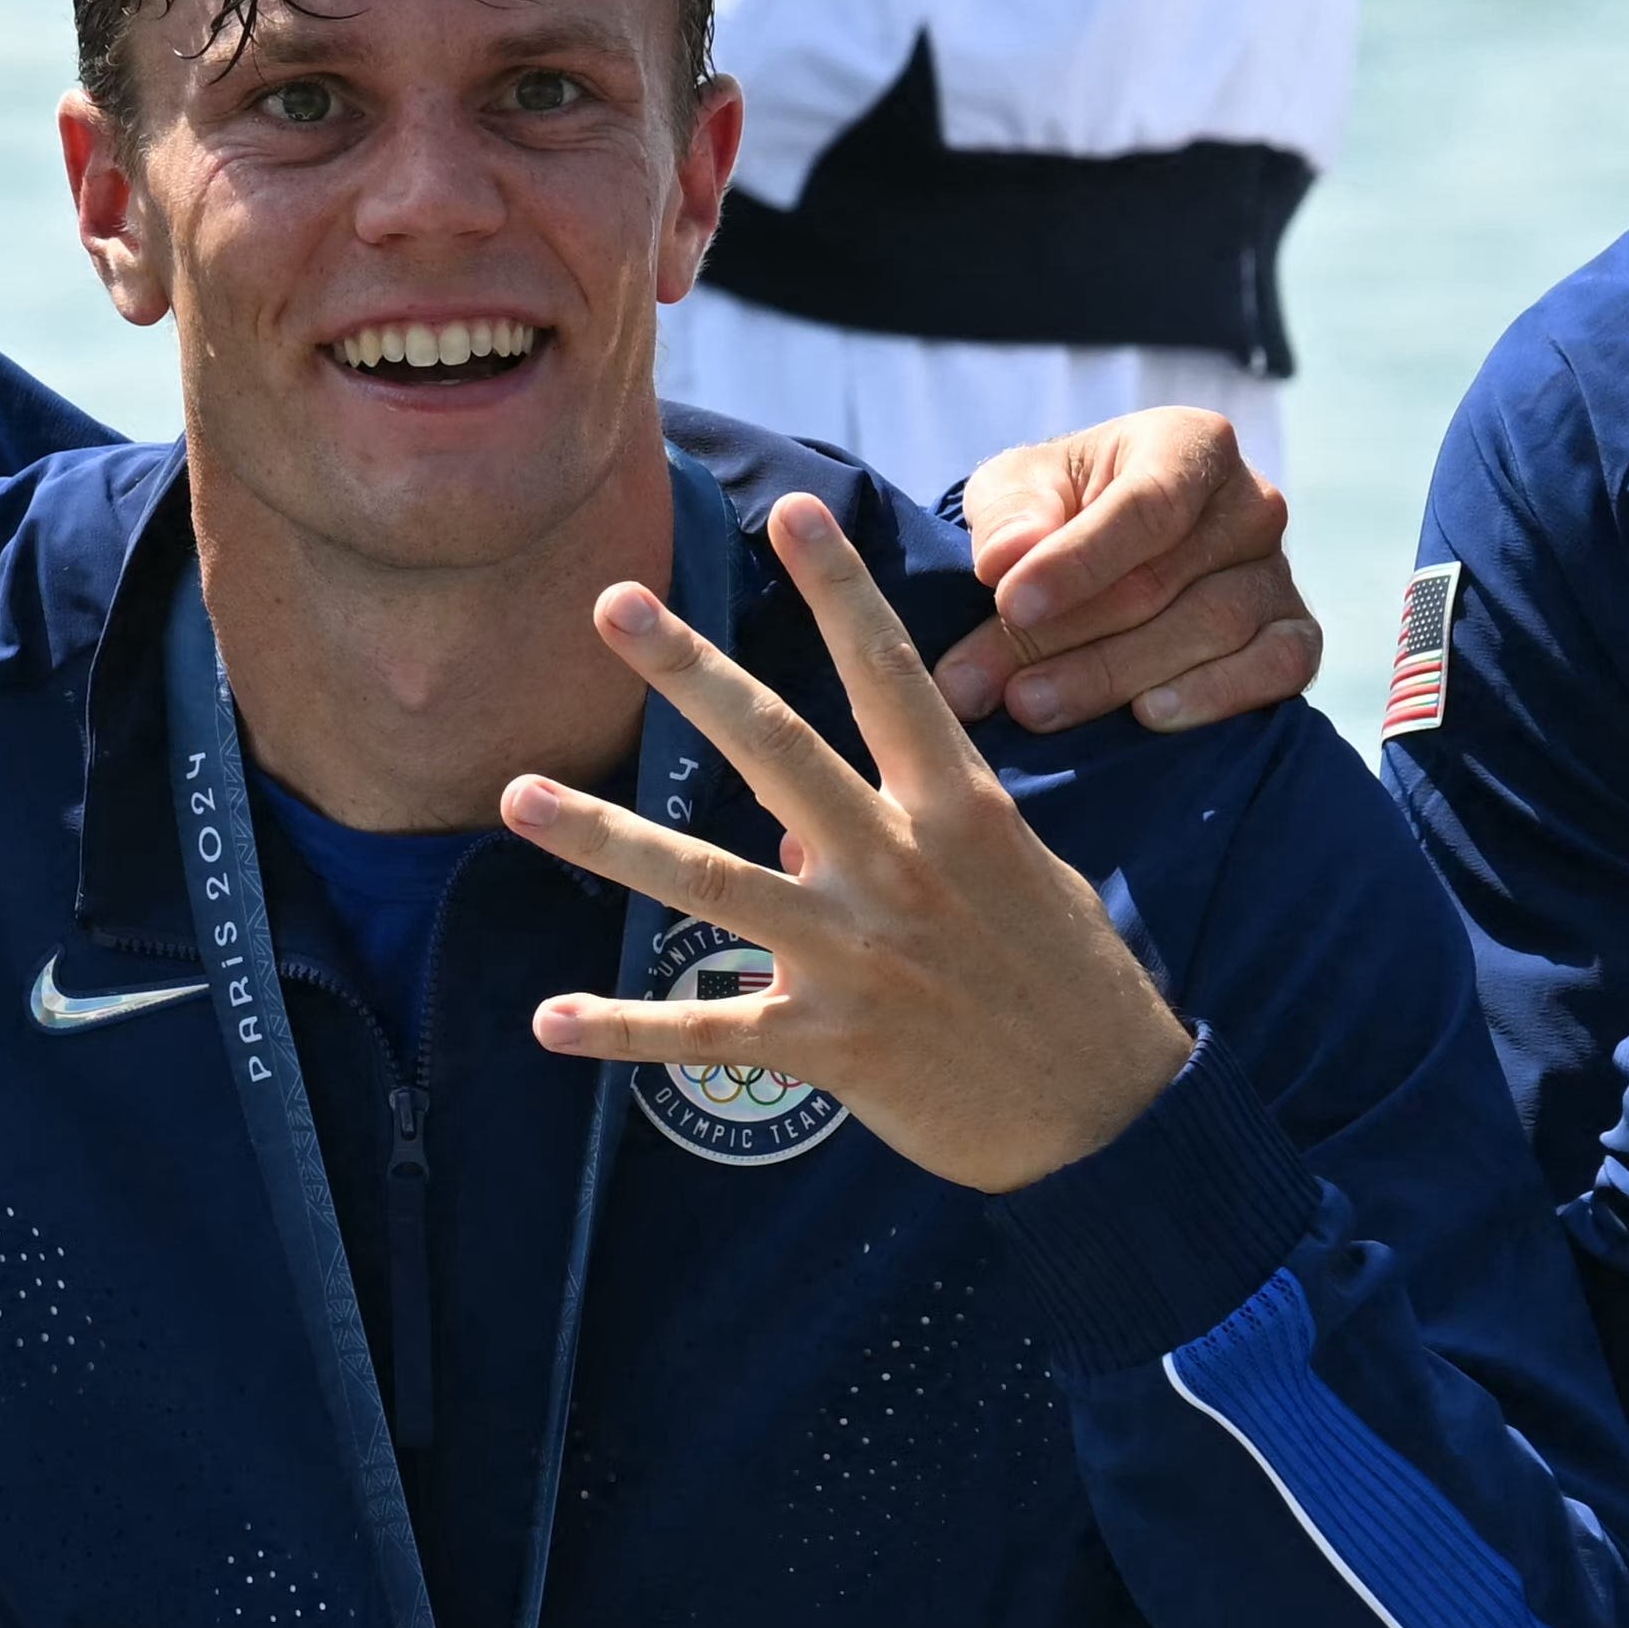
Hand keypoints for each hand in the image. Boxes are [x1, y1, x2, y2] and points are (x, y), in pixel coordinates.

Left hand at [507, 492, 1196, 1195]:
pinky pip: (705, 1033)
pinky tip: (547, 1020)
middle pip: (776, 749)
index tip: (795, 510)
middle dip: (689, 672)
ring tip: (518, 796)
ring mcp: (853, 957)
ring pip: (709, 884)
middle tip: (611, 602)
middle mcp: (896, 868)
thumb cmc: (1067, 980)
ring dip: (606, 839)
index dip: (843, 589)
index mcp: (957, 812)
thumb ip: (909, 826)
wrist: (1110, 1117)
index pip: (889, 677)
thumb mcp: (1014, 874)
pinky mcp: (827, 1045)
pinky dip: (622, 1031)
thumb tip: (794, 812)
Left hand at [943, 407, 1320, 736]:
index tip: (1012, 603)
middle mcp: (1251, 503)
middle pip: (1163, 580)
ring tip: (1032, 707)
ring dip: (1113, 677)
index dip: (1078, 560)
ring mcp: (1278, 572)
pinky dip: (1217, 694)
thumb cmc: (1057, 511)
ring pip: (1211, 629)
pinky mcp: (1296, 635)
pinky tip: (1150, 715)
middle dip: (1065, 637)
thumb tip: (1007, 558)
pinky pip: (1280, 665)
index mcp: (1190, 444)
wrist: (1101, 558)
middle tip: (990, 684)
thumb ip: (1008, 514)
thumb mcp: (1014, 490)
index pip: (1146, 504)